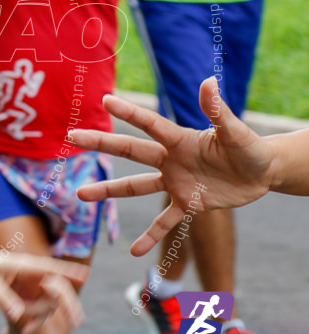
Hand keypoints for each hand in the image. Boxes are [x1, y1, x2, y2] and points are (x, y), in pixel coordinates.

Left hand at [0, 244, 87, 333]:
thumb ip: (3, 299)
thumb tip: (18, 316)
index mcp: (24, 264)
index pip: (50, 268)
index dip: (68, 271)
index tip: (85, 274)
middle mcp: (32, 273)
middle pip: (58, 288)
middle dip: (68, 305)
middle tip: (77, 322)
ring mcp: (30, 283)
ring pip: (48, 303)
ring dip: (39, 317)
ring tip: (23, 329)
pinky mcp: (26, 292)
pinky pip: (38, 308)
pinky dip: (34, 320)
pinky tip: (24, 332)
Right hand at [70, 77, 272, 255]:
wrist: (262, 172)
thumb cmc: (250, 147)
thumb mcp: (236, 132)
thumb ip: (218, 110)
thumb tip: (208, 81)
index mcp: (180, 139)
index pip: (149, 124)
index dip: (128, 112)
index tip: (104, 100)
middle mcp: (171, 159)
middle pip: (130, 150)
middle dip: (101, 143)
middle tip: (72, 136)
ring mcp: (176, 183)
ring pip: (136, 186)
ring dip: (109, 190)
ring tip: (81, 194)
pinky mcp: (187, 204)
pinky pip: (164, 222)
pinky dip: (150, 236)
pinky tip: (134, 252)